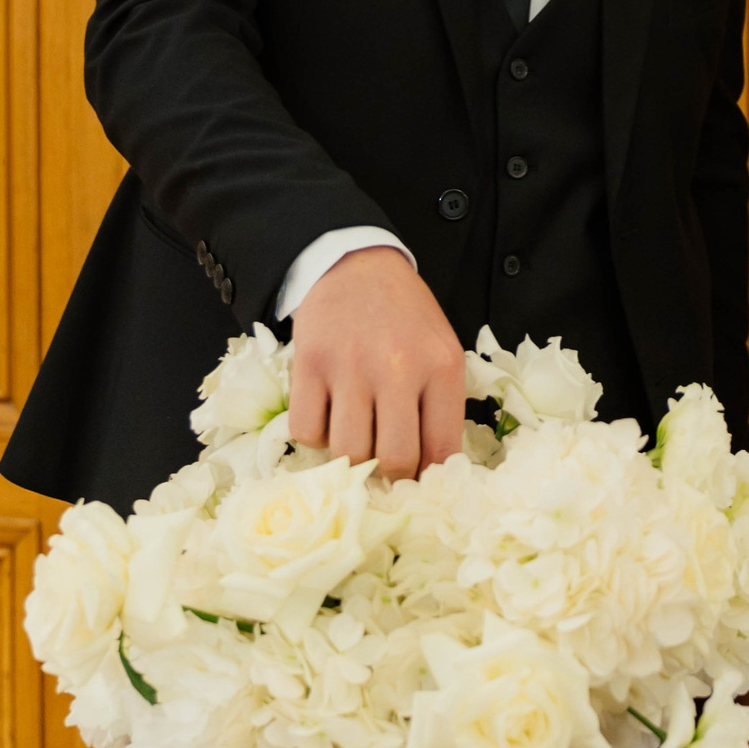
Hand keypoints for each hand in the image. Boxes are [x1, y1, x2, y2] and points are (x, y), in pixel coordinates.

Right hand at [288, 247, 470, 476]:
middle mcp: (398, 368)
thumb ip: (440, 407)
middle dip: (389, 472)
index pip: (441, 451)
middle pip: (394, 459)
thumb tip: (431, 474)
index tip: (418, 481)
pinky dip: (315, 435)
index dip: (428, 479)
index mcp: (441, 367)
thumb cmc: (405, 317)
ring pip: (347, 452)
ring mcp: (350, 366)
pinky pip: (306, 432)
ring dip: (350, 455)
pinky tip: (328, 414)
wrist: (357, 266)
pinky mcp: (309, 364)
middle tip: (383, 460)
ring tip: (356, 432)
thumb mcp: (441, 351)